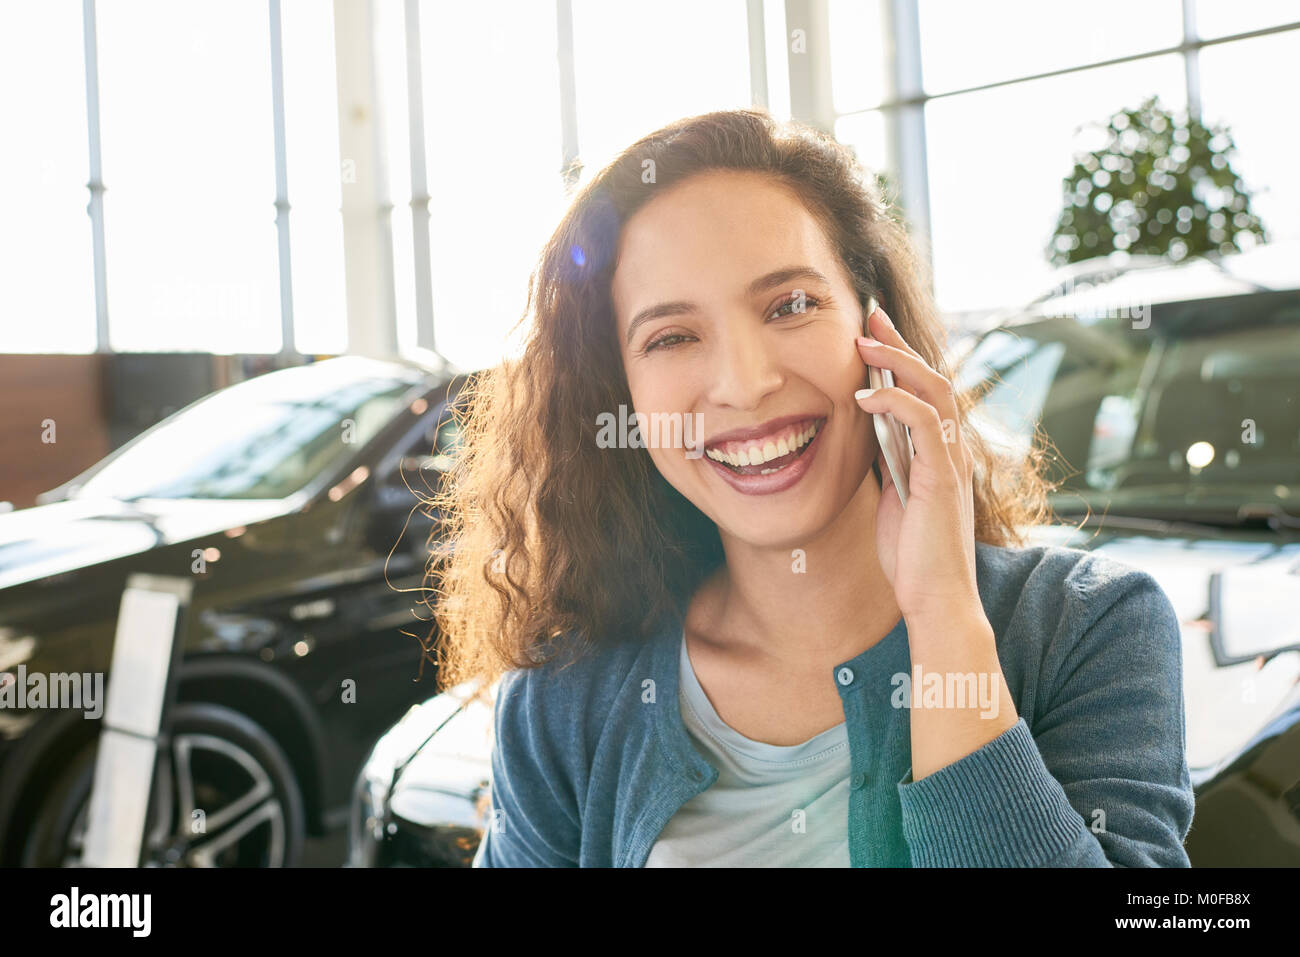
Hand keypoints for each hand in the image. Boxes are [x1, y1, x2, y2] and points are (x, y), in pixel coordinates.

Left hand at [853, 305, 979, 624]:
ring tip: (863, 342)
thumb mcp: (893, 500)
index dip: (900, 359)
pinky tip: (864, 396)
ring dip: (897, 362)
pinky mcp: (942, 477)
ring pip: (934, 391)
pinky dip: (895, 402)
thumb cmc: (913, 559)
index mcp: (940, 454)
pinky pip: (924, 423)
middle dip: (900, 344)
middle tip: (870, 315)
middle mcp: (952, 451)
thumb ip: (889, 466)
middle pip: (934, 378)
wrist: (935, 601)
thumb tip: (868, 436)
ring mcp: (951, 462)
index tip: (872, 332)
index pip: (925, 392)